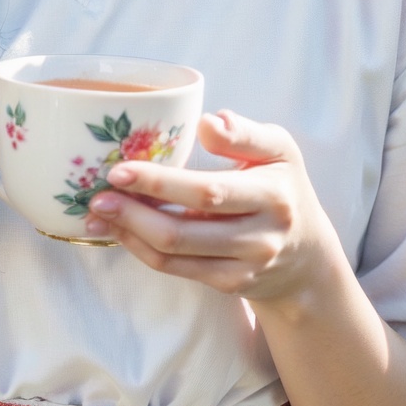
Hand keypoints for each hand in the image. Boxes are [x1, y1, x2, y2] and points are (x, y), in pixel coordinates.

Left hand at [84, 109, 342, 304]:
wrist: (308, 258)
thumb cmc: (285, 188)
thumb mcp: (281, 150)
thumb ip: (246, 134)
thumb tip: (207, 121)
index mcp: (271, 194)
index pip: (208, 191)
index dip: (160, 183)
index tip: (119, 169)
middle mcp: (259, 236)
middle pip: (184, 230)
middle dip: (133, 212)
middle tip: (97, 193)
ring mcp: (243, 266)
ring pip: (175, 254)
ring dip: (130, 234)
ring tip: (97, 213)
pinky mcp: (228, 285)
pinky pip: (177, 270)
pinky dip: (143, 251)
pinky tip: (120, 232)